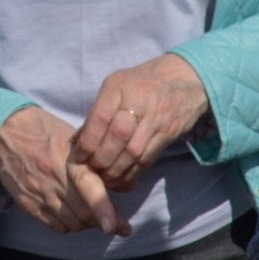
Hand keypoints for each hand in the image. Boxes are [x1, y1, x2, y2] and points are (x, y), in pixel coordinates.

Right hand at [0, 106, 126, 236]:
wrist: (4, 133)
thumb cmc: (45, 132)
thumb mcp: (75, 139)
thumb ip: (99, 163)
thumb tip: (127, 186)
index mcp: (70, 161)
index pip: (90, 190)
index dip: (104, 211)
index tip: (114, 226)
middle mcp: (54, 180)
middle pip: (84, 214)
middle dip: (104, 222)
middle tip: (116, 224)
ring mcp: (39, 194)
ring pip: (72, 224)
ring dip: (86, 223)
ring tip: (91, 215)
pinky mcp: (27, 204)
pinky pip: (55, 226)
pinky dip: (68, 225)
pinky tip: (72, 214)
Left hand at [71, 53, 209, 190]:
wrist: (183, 80)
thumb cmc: (140, 85)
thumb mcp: (115, 88)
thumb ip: (97, 113)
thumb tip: (75, 143)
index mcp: (118, 86)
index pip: (100, 118)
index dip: (87, 143)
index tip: (79, 157)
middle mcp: (138, 100)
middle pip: (117, 137)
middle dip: (101, 160)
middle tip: (92, 171)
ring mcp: (156, 117)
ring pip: (133, 152)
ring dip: (116, 171)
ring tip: (105, 179)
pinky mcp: (168, 133)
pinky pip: (147, 158)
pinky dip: (132, 173)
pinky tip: (123, 178)